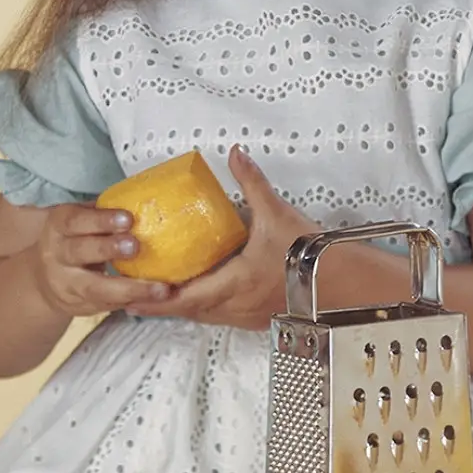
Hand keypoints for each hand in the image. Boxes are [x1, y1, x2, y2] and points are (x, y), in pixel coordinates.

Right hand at [33, 203, 172, 317]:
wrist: (44, 281)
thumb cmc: (75, 239)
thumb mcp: (80, 222)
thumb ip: (103, 213)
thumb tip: (147, 198)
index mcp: (58, 226)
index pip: (76, 221)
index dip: (101, 220)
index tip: (128, 218)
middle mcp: (56, 255)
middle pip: (79, 251)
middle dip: (108, 249)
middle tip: (136, 246)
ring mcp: (66, 284)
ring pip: (94, 288)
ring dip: (129, 289)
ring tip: (160, 289)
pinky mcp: (78, 306)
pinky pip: (107, 305)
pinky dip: (132, 302)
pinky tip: (155, 301)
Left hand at [130, 146, 320, 329]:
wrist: (341, 283)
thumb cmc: (308, 253)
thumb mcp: (277, 215)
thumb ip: (252, 184)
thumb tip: (235, 155)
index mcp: (234, 284)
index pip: (185, 298)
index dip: (156, 299)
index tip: (131, 294)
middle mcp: (236, 306)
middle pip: (188, 312)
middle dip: (159, 304)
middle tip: (132, 294)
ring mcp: (246, 316)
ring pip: (204, 316)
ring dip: (181, 307)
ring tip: (157, 294)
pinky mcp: (257, 318)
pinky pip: (220, 316)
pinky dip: (202, 307)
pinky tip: (197, 295)